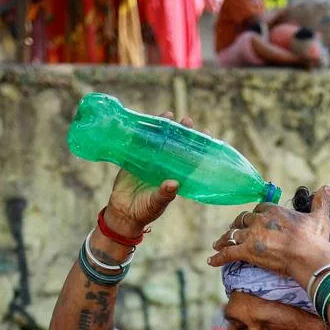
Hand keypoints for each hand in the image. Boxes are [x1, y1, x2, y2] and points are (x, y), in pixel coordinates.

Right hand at [101, 112, 190, 237]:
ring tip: (169, 115)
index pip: (190, 159)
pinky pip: (138, 144)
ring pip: (158, 142)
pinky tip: (145, 122)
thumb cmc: (145, 211)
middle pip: (175, 145)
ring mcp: (149, 162)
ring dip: (163, 129)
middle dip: (181, 133)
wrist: (123, 213)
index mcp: (174, 176)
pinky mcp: (133, 160)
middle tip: (187, 121)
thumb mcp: (156, 204)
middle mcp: (164, 166)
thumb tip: (174, 184)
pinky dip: (141, 134)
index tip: (207, 134)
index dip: (198, 147)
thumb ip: (165, 194)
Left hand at [208, 186, 329, 285]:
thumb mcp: (319, 216)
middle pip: (242, 220)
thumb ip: (320, 200)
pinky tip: (211, 261)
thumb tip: (328, 186)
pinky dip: (218, 257)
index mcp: (274, 211)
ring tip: (217, 244)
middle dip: (237, 225)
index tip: (252, 220)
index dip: (255, 215)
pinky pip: (228, 253)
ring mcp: (252, 236)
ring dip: (224, 239)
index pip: (259, 209)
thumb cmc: (315, 238)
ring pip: (232, 235)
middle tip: (232, 231)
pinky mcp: (247, 252)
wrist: (309, 257)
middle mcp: (260, 220)